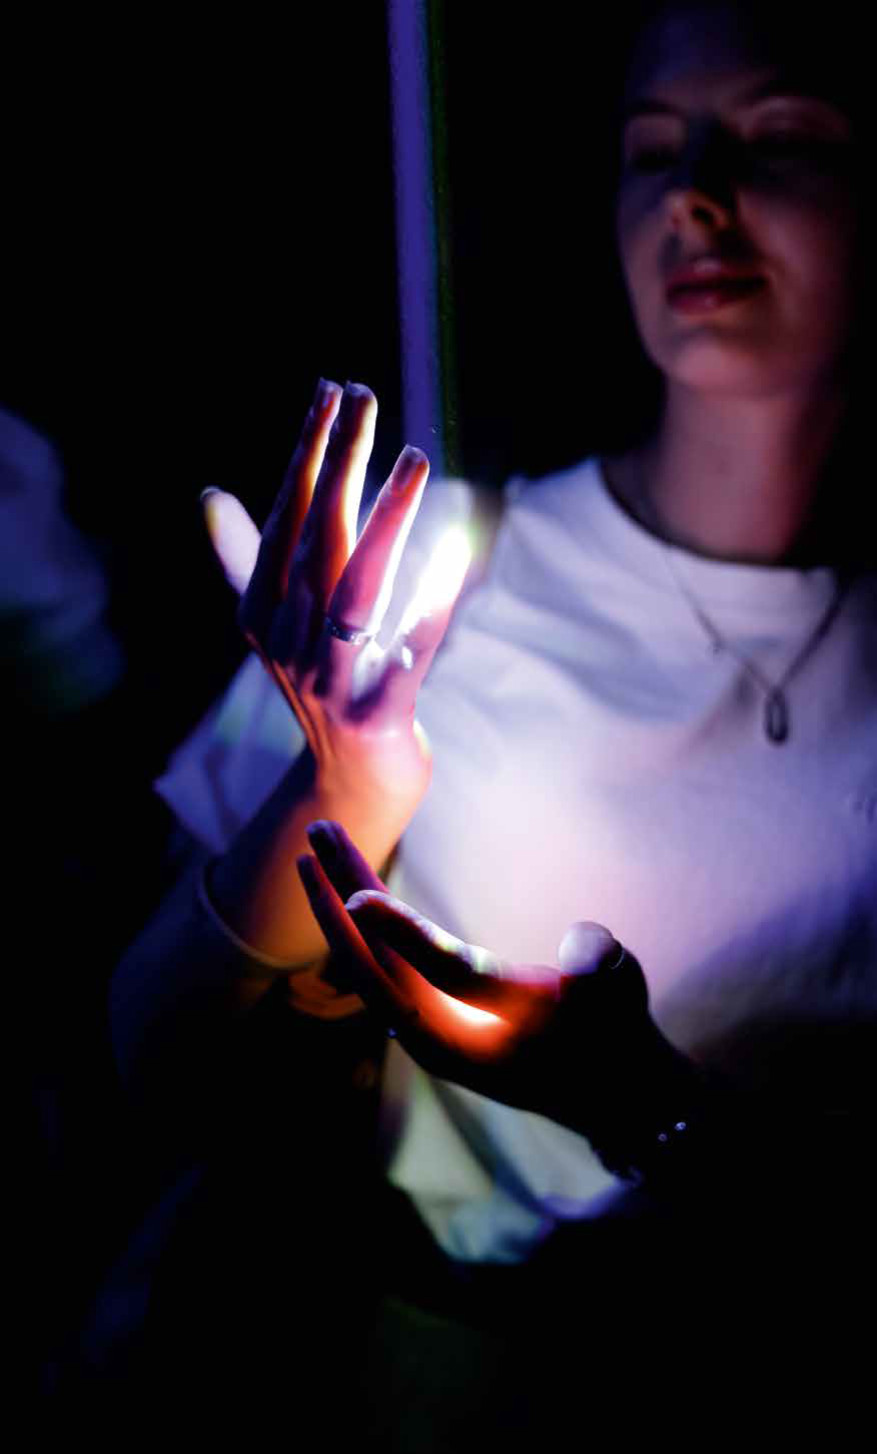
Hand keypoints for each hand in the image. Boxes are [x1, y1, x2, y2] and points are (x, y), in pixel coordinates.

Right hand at [202, 379, 469, 811]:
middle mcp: (286, 644)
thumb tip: (209, 495)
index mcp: (261, 613)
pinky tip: (454, 558)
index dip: (307, 454)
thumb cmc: (326, 682)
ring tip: (414, 459)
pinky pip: (408, 655)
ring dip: (387, 522)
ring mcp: (331, 683)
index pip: (286, 520)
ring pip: (358, 593)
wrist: (353, 783)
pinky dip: (429, 608)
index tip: (330, 390)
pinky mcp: (378, 716)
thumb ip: (246, 560)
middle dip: (341, 464)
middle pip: (317, 542)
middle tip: (366, 395)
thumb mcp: (278, 626)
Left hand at [297, 820, 690, 1144]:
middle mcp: (448, 1039)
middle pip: (382, 962)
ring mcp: (428, 1037)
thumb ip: (601, 967)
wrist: (606, 1091)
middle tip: (319, 829)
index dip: (402, 932)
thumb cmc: (615, 1029)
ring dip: (338, 906)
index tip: (357, 895)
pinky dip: (354, 931)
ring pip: (368, 967)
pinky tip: (340, 895)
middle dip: (345, 893)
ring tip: (315, 848)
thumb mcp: (618, 991)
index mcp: (496, 1025)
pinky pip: (376, 974)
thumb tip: (580, 949)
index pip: (442, 971)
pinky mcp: (423, 1028)